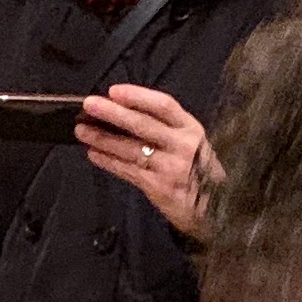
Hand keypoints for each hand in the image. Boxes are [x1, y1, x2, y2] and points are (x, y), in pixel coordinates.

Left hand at [77, 85, 215, 234]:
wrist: (220, 209)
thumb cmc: (199, 172)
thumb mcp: (192, 144)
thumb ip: (166, 130)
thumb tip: (123, 114)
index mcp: (192, 129)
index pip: (163, 105)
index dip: (137, 96)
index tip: (113, 91)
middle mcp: (183, 146)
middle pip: (143, 124)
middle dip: (112, 113)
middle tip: (89, 105)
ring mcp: (171, 168)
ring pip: (130, 149)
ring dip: (103, 138)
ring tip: (81, 131)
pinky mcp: (160, 188)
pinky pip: (128, 171)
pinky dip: (109, 162)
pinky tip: (93, 154)